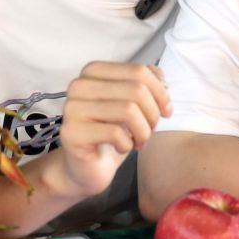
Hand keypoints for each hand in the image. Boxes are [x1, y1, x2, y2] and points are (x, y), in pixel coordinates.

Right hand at [53, 61, 170, 200]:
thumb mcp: (132, 105)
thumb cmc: (111, 133)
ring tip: (140, 141)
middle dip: (153, 114)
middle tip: (151, 130)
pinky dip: (127, 144)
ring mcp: (73, 108)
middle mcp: (79, 85)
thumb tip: (162, 81)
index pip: (138, 71)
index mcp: (93, 71)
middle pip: (136, 90)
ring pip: (128, 110)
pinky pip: (115, 133)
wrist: (87, 167)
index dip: (160, 93)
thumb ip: (146, 85)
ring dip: (143, 131)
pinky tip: (122, 148)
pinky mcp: (72, 133)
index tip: (166, 111)